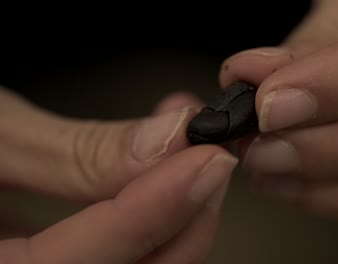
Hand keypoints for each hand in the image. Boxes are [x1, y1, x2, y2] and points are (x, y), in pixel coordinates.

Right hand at [0, 87, 237, 262]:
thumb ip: (70, 151)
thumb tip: (165, 144)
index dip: (144, 215)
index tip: (204, 161)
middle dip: (178, 225)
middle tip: (208, 159)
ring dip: (173, 221)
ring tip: (192, 159)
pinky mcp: (47, 260)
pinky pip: (112, 259)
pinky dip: (146, 219)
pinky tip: (158, 174)